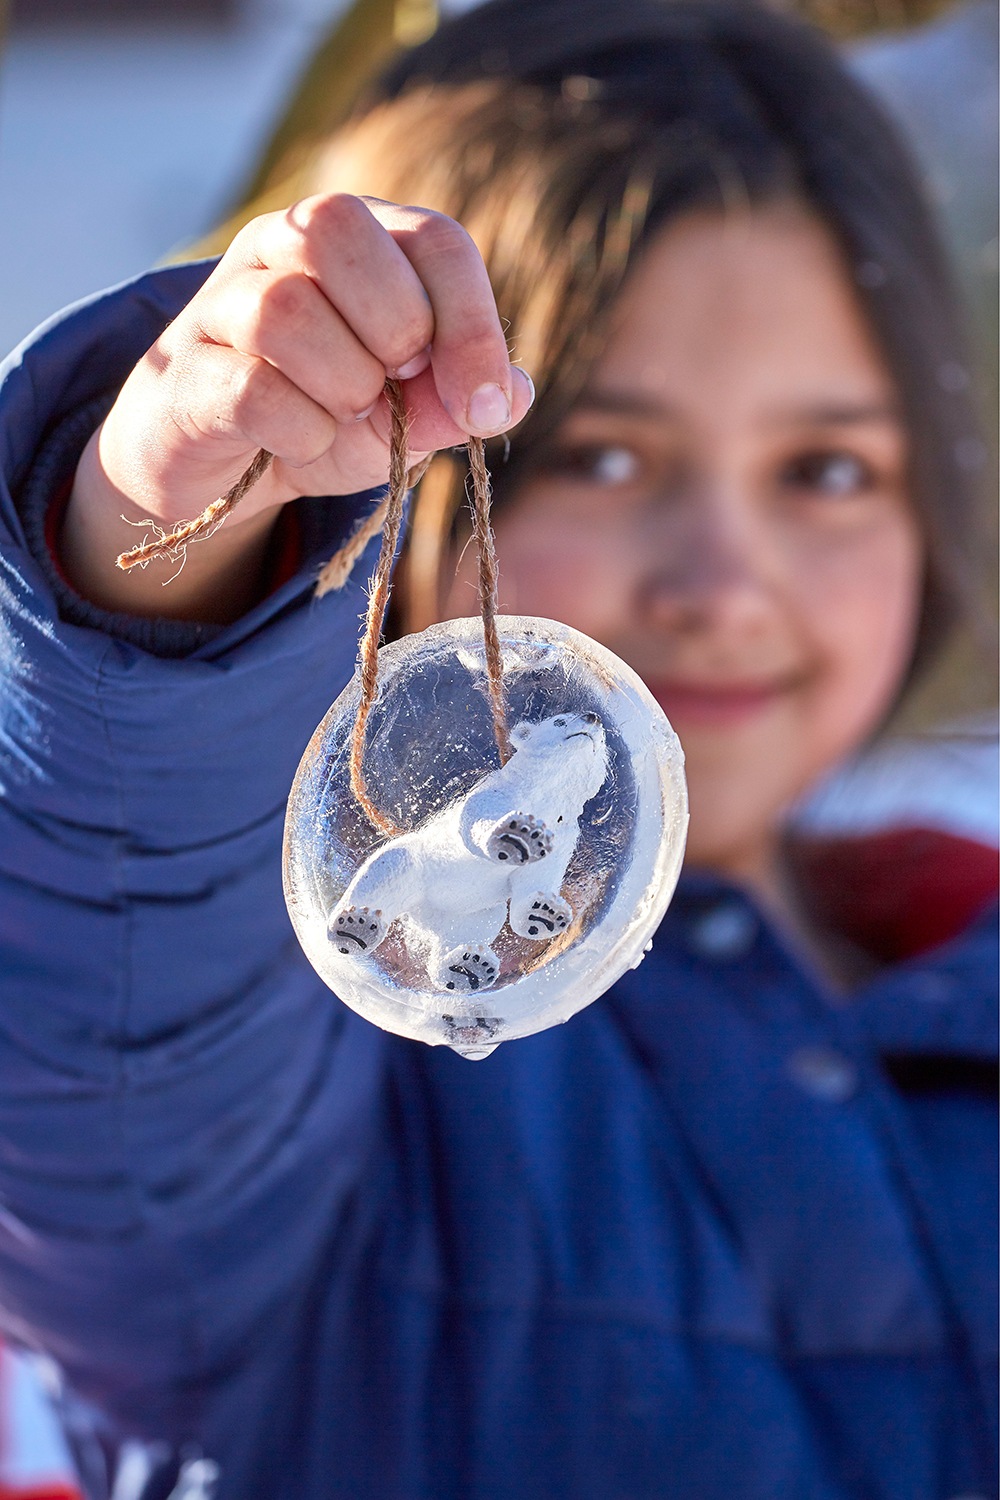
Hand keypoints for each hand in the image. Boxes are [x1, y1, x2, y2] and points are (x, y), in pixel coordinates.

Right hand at [61, 193, 533, 620]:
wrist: (220, 473)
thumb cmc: (320, 419)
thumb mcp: (405, 418)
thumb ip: (456, 402)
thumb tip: (512, 394)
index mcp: (356, 241)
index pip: (431, 237)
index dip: (472, 322)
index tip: (484, 403)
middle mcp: (280, 246)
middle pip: (337, 226)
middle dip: (394, 325)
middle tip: (392, 387)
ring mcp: (222, 301)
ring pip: (285, 307)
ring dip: (342, 383)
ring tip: (342, 414)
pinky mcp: (186, 371)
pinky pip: (251, 388)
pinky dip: (298, 430)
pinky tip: (299, 441)